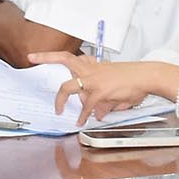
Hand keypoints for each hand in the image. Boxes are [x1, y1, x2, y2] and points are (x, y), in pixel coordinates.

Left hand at [28, 52, 177, 122]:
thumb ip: (103, 101)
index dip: (55, 56)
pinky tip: (81, 122)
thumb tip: (96, 115)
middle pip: (64, 59)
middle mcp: (92, 69)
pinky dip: (83, 116)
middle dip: (46, 57)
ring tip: (58, 110)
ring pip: (68, 87)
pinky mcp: (99, 92)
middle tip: (31, 57)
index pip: (73, 58)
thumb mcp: (115, 89)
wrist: (146, 76)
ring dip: (61, 100)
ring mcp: (94, 79)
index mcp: (94, 66)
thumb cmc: (134, 80)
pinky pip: (86, 107)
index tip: (40, 56)